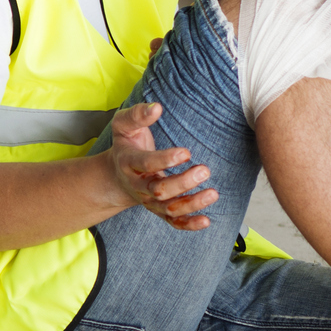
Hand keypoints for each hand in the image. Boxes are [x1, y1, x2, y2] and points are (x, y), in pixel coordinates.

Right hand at [104, 102, 216, 230]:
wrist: (118, 175)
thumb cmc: (127, 145)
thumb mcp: (124, 126)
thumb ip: (138, 115)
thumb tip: (156, 107)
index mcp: (129, 163)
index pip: (146, 164)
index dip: (165, 159)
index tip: (186, 152)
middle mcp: (139, 186)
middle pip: (159, 190)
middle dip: (182, 182)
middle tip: (205, 170)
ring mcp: (150, 201)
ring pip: (169, 208)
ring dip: (192, 203)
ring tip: (213, 193)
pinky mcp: (160, 210)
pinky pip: (173, 221)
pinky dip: (189, 224)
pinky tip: (206, 221)